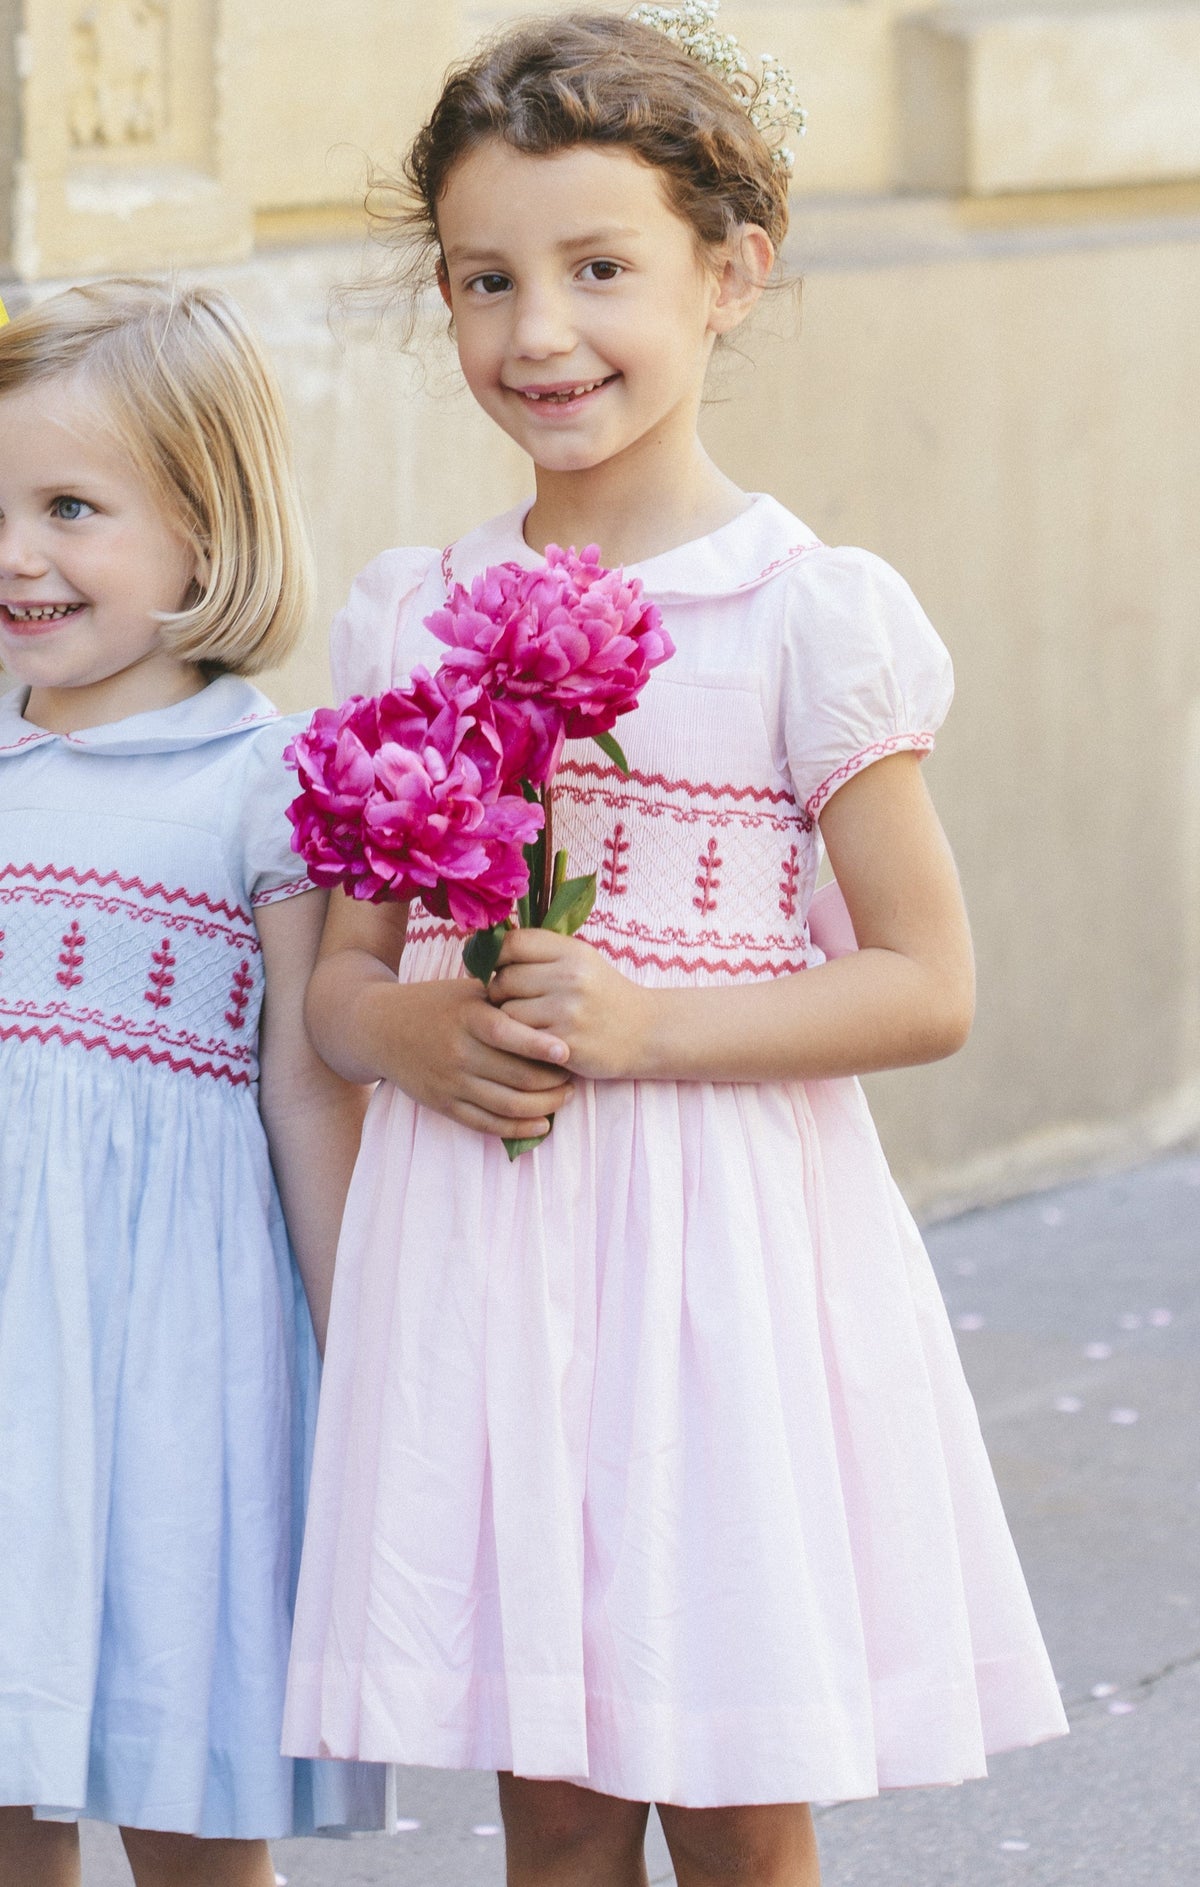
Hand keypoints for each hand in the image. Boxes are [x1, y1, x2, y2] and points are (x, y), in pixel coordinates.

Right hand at [373, 975, 575, 1136]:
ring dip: (544, 1106)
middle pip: (516, 1076)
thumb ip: (505, 996)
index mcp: (467, 1018)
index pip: (508, 1034)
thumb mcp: (467, 991)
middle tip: (575, 1075)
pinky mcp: (444, 1104)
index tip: (567, 1051)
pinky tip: (542, 1124)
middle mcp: (459, 1053)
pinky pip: (487, 1124)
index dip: (539, 1046)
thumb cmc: (434, 1004)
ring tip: (565, 1097)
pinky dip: (518, 1128)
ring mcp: (451, 1082)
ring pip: (508, 1105)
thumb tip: (552, 999)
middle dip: (553, 1081)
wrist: (381, 1029)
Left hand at [489, 929, 650, 1080]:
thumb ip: (540, 952)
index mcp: (572, 951)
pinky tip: (534, 1039)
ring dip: (508, 1019)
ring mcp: (568, 1011)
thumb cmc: (603, 994)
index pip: (512, 943)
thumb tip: (486, 949)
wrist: (646, 1031)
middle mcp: (570, 977)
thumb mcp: (580, 961)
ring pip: (507, 1011)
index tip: (487, 967)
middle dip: (499, 992)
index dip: (492, 956)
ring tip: (526, 1021)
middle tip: (511, 1000)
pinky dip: (521, 1040)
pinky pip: (520, 1038)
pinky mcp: (565, 1043)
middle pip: (503, 979)